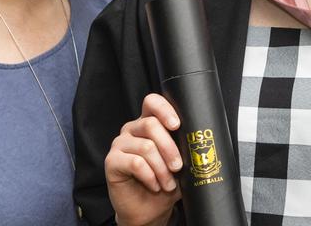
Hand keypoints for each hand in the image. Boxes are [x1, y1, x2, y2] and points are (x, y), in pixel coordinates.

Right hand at [105, 94, 183, 225]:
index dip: (165, 109)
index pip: (152, 102)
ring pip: (146, 147)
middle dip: (170, 148)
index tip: (177, 125)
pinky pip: (135, 163)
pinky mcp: (111, 161)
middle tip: (178, 167)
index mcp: (148, 123)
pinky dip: (150, 176)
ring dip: (162, 168)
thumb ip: (185, 147)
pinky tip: (154, 185)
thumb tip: (199, 140)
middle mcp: (132, 129)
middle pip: (151, 125)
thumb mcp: (180, 162)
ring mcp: (120, 144)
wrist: (149, 209)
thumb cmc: (165, 182)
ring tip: (168, 183)